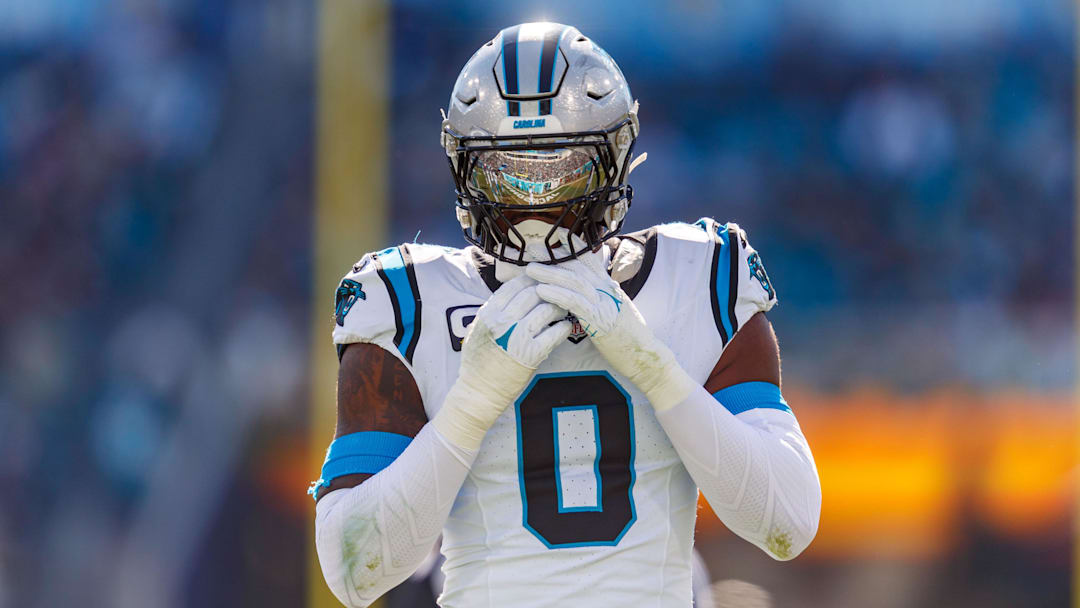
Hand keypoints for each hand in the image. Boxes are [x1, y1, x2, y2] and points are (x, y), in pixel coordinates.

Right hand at [469, 274, 573, 369]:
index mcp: (489, 313)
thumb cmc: (477, 361)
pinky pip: (556, 331)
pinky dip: (563, 326)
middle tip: (556, 292)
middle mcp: (503, 322)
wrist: (479, 392)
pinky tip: (564, 327)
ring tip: (562, 308)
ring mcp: (519, 337)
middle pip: (532, 293)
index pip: (514, 285)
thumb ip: (493, 310)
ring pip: (547, 308)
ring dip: (558, 306)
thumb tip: (512, 291)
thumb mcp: (478, 329)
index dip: (530, 279)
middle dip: (547, 290)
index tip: (539, 280)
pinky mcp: (533, 353)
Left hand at [525, 247, 696, 411]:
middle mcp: (607, 289)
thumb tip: (587, 287)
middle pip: (577, 265)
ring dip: (550, 273)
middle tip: (532, 249)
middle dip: (553, 256)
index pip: (589, 259)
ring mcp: (604, 303)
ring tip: (530, 269)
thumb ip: (602, 295)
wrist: (645, 355)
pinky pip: (575, 302)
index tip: (554, 237)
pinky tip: (541, 291)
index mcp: (609, 286)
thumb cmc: (629, 336)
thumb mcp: (616, 308)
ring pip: (574, 281)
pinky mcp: (600, 320)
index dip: (572, 246)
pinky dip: (557, 294)